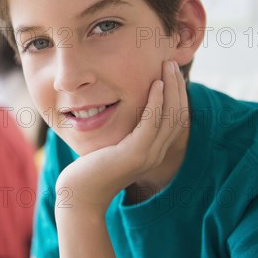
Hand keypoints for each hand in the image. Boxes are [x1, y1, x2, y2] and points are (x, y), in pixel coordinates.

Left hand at [55, 60, 188, 211]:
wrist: (80, 194)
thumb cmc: (91, 168)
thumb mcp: (112, 145)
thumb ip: (123, 130)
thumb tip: (120, 108)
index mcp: (153, 150)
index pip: (175, 118)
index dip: (177, 94)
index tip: (170, 72)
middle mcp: (156, 153)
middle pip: (178, 114)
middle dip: (177, 86)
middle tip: (171, 62)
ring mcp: (148, 154)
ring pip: (170, 116)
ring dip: (171, 88)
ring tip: (167, 66)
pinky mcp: (135, 154)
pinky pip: (152, 123)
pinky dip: (157, 102)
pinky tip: (156, 84)